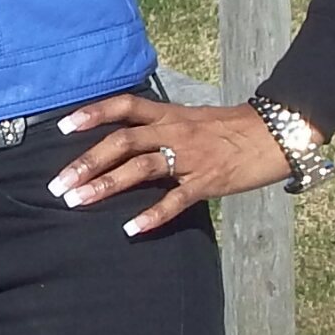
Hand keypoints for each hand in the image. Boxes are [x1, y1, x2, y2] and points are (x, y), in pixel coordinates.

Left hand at [47, 93, 300, 234]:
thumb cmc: (232, 129)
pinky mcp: (207, 182)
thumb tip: (129, 142)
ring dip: (106, 185)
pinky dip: (152, 215)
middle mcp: (174, 132)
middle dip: (87, 162)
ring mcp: (190, 157)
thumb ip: (161, 128)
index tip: (63, 127)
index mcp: (169, 114)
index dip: (92, 113)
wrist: (276, 133)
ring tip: (78, 201)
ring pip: (140, 168)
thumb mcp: (192, 119)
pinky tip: (131, 229)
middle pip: (122, 141)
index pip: (124, 106)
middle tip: (58, 184)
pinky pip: (175, 200)